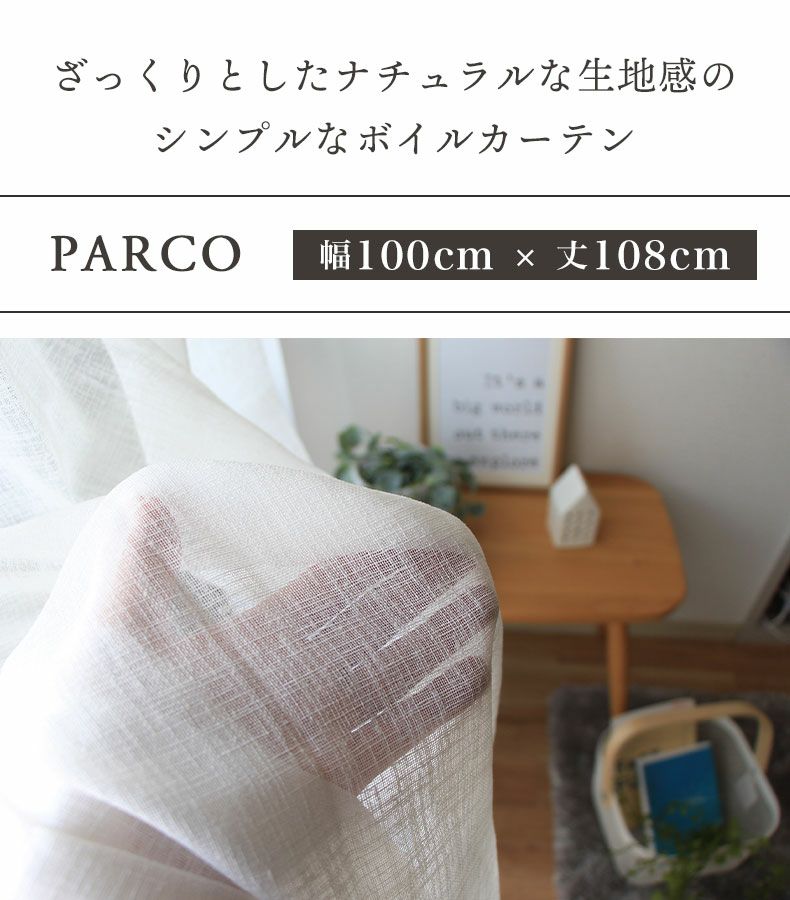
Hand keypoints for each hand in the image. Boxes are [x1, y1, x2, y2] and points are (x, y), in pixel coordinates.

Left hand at [113, 497, 496, 794]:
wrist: (141, 843)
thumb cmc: (123, 735)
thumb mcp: (122, 639)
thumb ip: (138, 569)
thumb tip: (146, 499)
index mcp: (257, 643)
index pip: (328, 590)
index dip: (371, 562)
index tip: (409, 536)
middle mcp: (298, 682)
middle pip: (372, 628)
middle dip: (418, 597)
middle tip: (465, 568)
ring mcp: (322, 729)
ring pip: (396, 673)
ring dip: (439, 641)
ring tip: (482, 610)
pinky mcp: (339, 777)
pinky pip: (401, 733)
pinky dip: (437, 707)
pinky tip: (472, 680)